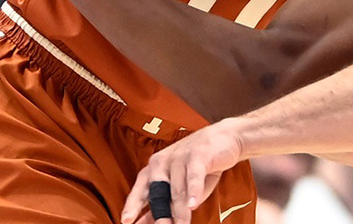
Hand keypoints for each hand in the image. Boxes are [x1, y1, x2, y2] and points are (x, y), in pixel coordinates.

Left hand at [121, 123, 244, 223]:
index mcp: (153, 169)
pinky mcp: (199, 155)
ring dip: (180, 212)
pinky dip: (193, 191)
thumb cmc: (200, 165)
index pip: (140, 191)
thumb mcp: (181, 187)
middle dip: (159, 215)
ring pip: (178, 191)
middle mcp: (162, 162)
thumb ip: (165, 204)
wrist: (225, 137)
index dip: (132, 206)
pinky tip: (192, 204)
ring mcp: (179, 157)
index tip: (126, 221)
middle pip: (158, 194)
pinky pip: (194, 176)